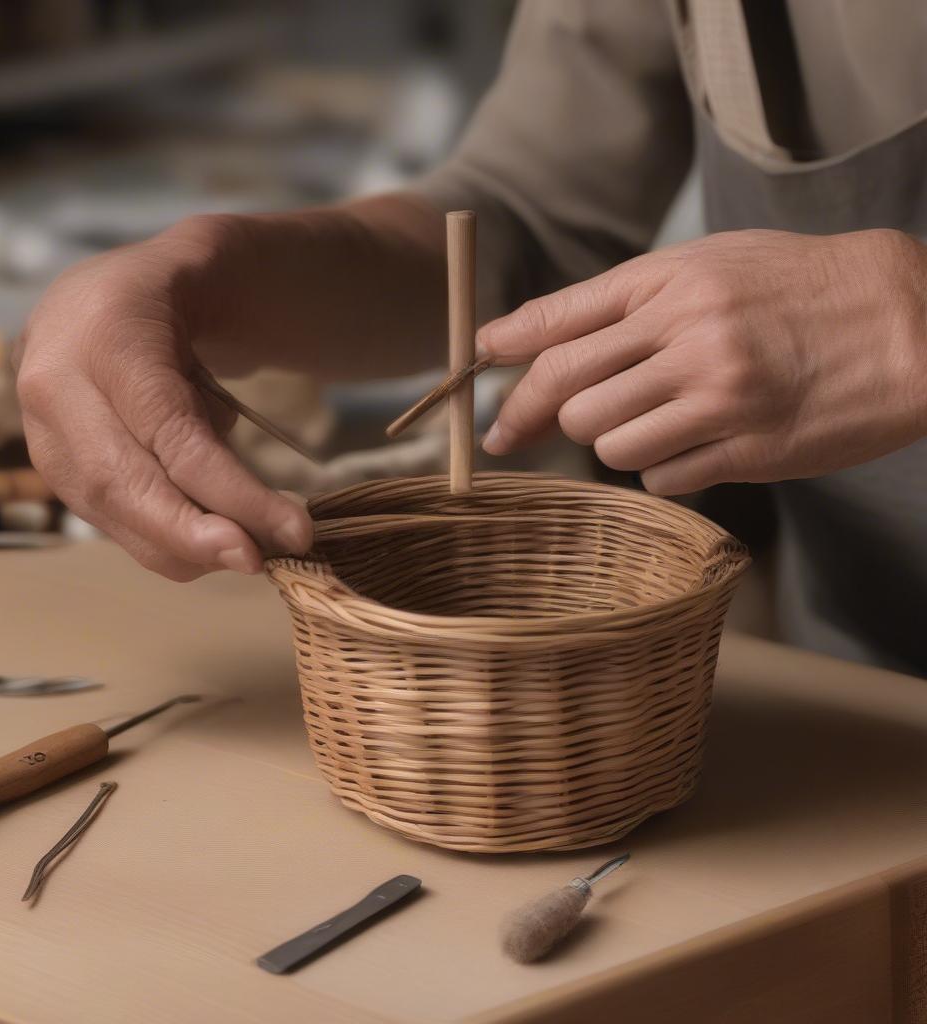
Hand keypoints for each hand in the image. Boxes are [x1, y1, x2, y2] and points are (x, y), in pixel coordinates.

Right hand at [15, 217, 312, 580]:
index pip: (171, 433)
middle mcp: (54, 383)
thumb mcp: (218, 274)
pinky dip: (165, 539)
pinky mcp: (52, 466)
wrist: (104, 293)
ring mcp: (43, 429)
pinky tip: (210, 542)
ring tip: (247, 553)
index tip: (294, 532)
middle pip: (125, 484)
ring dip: (182, 547)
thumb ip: (255, 335)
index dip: (232, 492)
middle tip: (258, 561)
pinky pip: (109, 518)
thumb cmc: (180, 285)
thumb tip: (271, 425)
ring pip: (111, 512)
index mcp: (102, 331)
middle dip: (195, 535)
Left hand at [478, 229, 926, 492]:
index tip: (476, 370)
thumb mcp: (709, 265)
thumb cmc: (797, 287)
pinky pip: (660, 477)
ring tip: (653, 421)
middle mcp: (687, 335)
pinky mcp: (747, 449)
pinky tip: (696, 445)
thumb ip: (626, 300)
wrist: (907, 320)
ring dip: (612, 441)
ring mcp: (717, 395)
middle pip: (567, 393)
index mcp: (672, 283)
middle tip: (534, 425)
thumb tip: (540, 342)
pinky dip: (661, 468)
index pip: (561, 323)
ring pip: (607, 442)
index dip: (507, 350)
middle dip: (541, 414)